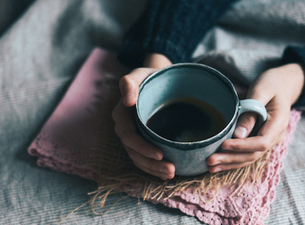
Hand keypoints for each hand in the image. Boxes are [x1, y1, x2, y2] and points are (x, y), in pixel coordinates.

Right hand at [112, 54, 174, 179]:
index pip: (129, 136)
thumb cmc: (150, 77)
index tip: (160, 155)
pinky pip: (142, 157)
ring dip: (152, 169)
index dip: (142, 148)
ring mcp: (132, 135)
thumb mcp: (141, 74)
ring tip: (170, 174)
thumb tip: (127, 100)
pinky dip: (152, 167)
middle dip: (150, 164)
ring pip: (138, 157)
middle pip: (133, 151)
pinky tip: (164, 173)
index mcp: (122, 114)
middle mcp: (124, 127)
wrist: (156, 81)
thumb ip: (130, 82)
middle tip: (171, 170)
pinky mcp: (140, 140)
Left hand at [207, 63, 304, 172]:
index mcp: (278, 124)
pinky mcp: (257, 139)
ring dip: (229, 163)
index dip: (242, 146)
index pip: (261, 142)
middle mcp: (274, 136)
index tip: (223, 145)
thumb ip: (251, 112)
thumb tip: (238, 135)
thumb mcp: (261, 92)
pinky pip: (245, 153)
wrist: (281, 84)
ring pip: (248, 158)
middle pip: (252, 154)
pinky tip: (218, 164)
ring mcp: (266, 139)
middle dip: (230, 159)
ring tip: (210, 167)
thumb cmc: (271, 84)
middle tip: (210, 160)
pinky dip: (231, 160)